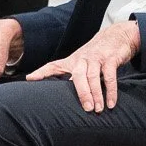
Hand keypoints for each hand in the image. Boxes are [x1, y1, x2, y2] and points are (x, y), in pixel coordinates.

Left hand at [26, 20, 140, 112]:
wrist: (116, 36)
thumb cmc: (95, 54)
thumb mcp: (79, 61)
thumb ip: (68, 74)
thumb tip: (53, 90)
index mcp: (72, 61)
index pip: (53, 66)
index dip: (41, 72)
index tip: (30, 79)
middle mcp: (82, 59)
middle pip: (78, 76)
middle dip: (82, 93)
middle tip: (86, 109)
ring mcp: (96, 58)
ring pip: (93, 77)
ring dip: (96, 94)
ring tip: (98, 109)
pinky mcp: (110, 59)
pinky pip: (109, 76)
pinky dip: (111, 91)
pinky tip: (111, 103)